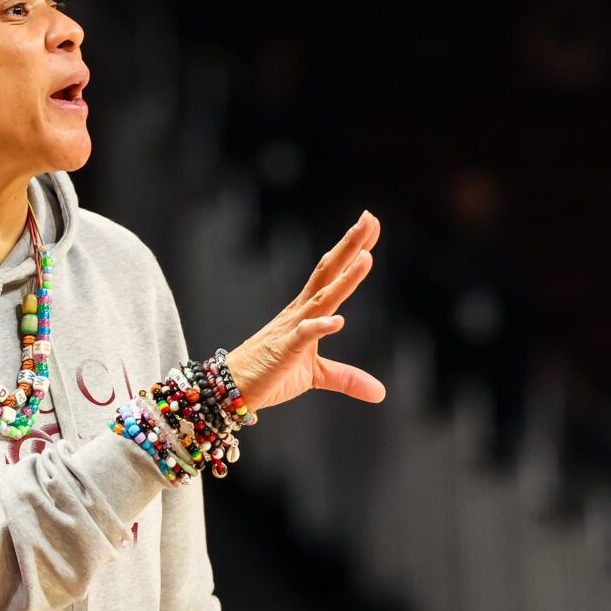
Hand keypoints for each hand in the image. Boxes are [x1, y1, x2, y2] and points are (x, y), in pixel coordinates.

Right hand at [224, 212, 385, 410]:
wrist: (232, 391)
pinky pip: (302, 336)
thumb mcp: (316, 376)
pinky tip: (338, 320)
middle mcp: (300, 313)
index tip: (371, 225)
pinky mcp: (283, 351)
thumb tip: (379, 392)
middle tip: (369, 218)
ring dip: (344, 278)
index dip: (353, 250)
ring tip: (366, 256)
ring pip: (322, 298)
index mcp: (307, 312)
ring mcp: (291, 329)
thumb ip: (347, 378)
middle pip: (328, 273)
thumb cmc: (270, 375)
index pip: (332, 274)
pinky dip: (319, 327)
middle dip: (350, 246)